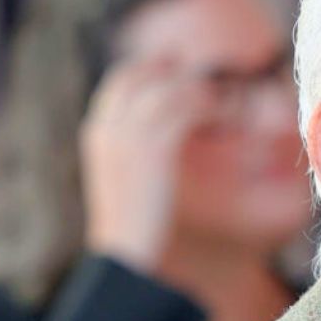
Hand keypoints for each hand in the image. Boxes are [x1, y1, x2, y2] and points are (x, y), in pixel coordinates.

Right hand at [80, 56, 216, 270]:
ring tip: (221, 103)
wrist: (124, 251)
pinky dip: (208, 107)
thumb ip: (134, 151)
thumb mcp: (123, 178)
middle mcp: (109, 127)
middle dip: (176, 72)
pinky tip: (224, 116)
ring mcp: (130, 135)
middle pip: (144, 73)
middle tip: (206, 81)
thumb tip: (158, 138)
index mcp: (96, 133)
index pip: (121, 79)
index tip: (177, 71)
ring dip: (199, 91)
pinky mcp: (155, 148)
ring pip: (170, 89)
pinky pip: (186, 109)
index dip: (151, 69)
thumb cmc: (130, 223)